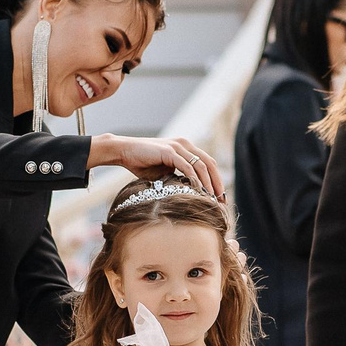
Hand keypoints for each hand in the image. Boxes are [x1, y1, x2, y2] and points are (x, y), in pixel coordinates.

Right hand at [89, 134, 224, 198]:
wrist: (124, 152)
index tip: (220, 197)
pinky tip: (198, 192)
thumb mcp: (165, 173)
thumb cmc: (142, 163)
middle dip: (217, 183)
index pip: (208, 164)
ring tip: (212, 199)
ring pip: (201, 165)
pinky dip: (194, 179)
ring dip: (208, 183)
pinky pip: (187, 166)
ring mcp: (178, 147)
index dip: (216, 180)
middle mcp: (185, 145)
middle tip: (221, 201)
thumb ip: (178, 179)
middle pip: (210, 164)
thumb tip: (191, 196)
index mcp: (186, 148)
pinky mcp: (169, 151)